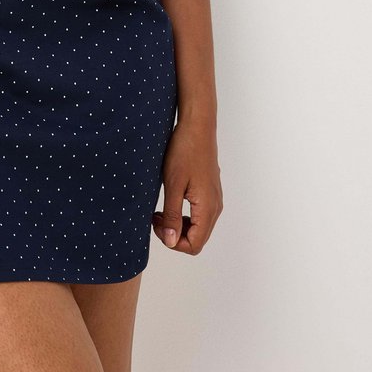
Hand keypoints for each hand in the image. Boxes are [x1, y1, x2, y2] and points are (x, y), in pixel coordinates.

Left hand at [152, 117, 221, 254]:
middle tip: (156, 218)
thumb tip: (171, 241)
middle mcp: (215, 206)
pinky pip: (200, 214)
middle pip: (198, 239)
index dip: (173, 242)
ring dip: (179, 225)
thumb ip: (172, 215)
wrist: (197, 126)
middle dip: (175, 235)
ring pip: (199, 227)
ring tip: (161, 210)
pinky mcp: (210, 190)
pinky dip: (185, 215)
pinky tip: (172, 200)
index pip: (194, 245)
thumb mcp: (173, 184)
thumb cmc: (184, 151)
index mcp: (207, 208)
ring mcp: (214, 198)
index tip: (157, 225)